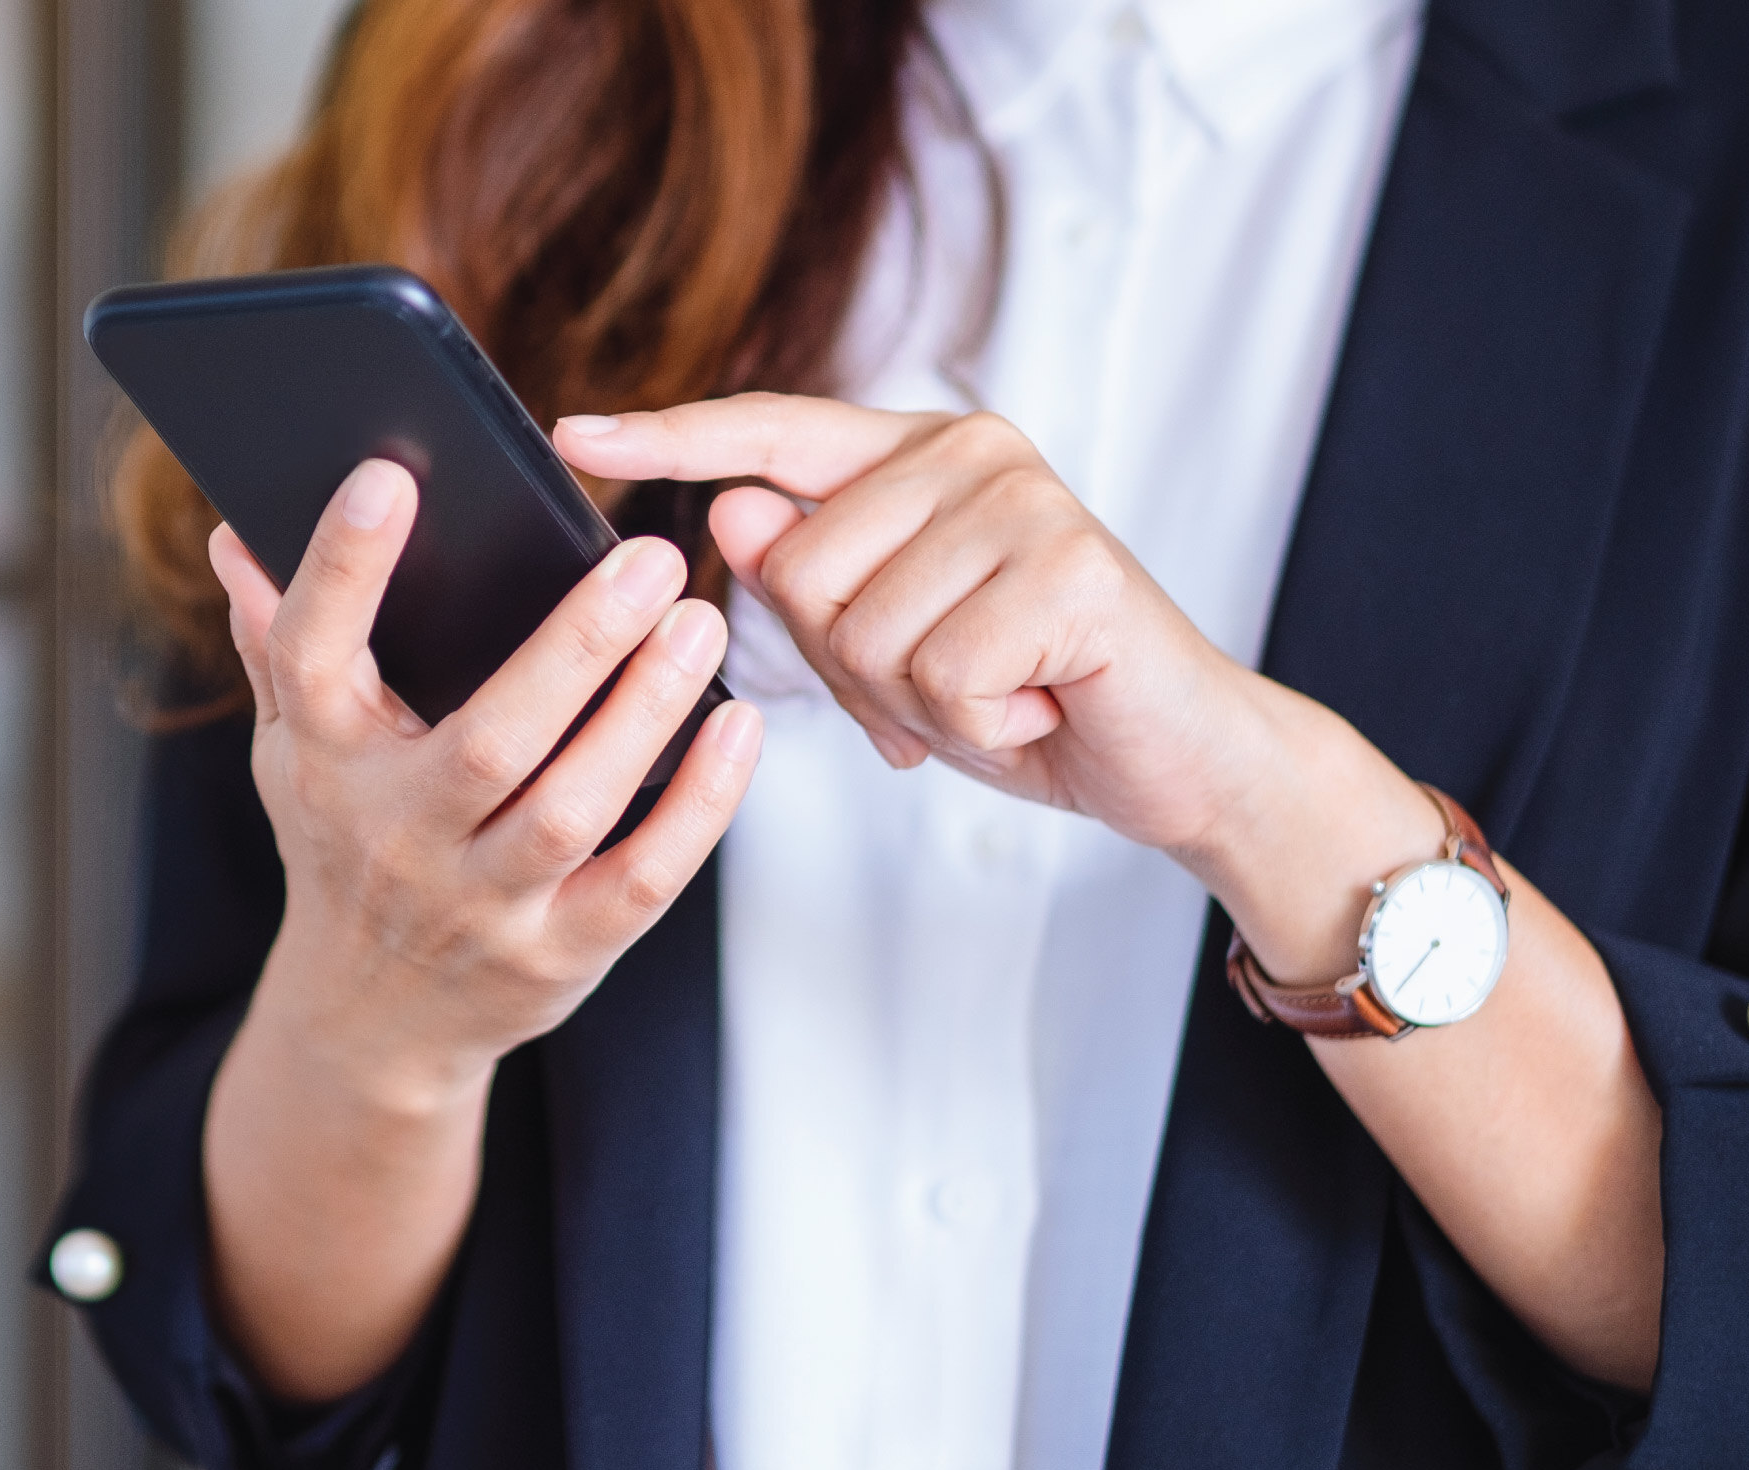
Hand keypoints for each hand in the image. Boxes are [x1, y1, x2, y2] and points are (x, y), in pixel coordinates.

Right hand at [209, 458, 761, 1109]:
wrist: (373, 1022)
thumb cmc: (347, 848)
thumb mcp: (297, 753)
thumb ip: (278, 644)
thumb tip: (236, 536)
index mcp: (324, 760)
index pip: (312, 653)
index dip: (344, 566)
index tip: (391, 475)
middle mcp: (398, 834)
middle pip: (489, 738)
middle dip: (574, 645)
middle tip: (652, 558)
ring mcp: (482, 902)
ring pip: (572, 807)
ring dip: (645, 714)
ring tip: (701, 623)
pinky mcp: (558, 953)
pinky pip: (640, 879)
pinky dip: (699, 806)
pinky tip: (739, 727)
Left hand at [555, 397, 1284, 854]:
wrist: (1174, 757)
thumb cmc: (1030, 697)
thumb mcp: (898, 650)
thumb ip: (819, 584)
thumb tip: (737, 513)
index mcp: (920, 459)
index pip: (772, 434)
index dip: (671, 438)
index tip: (575, 435)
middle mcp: (971, 453)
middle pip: (801, 572)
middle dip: (857, 671)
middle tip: (953, 688)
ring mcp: (1024, 502)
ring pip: (865, 634)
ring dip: (924, 708)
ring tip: (1004, 694)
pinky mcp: (1071, 568)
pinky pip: (942, 677)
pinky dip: (981, 730)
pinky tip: (1040, 706)